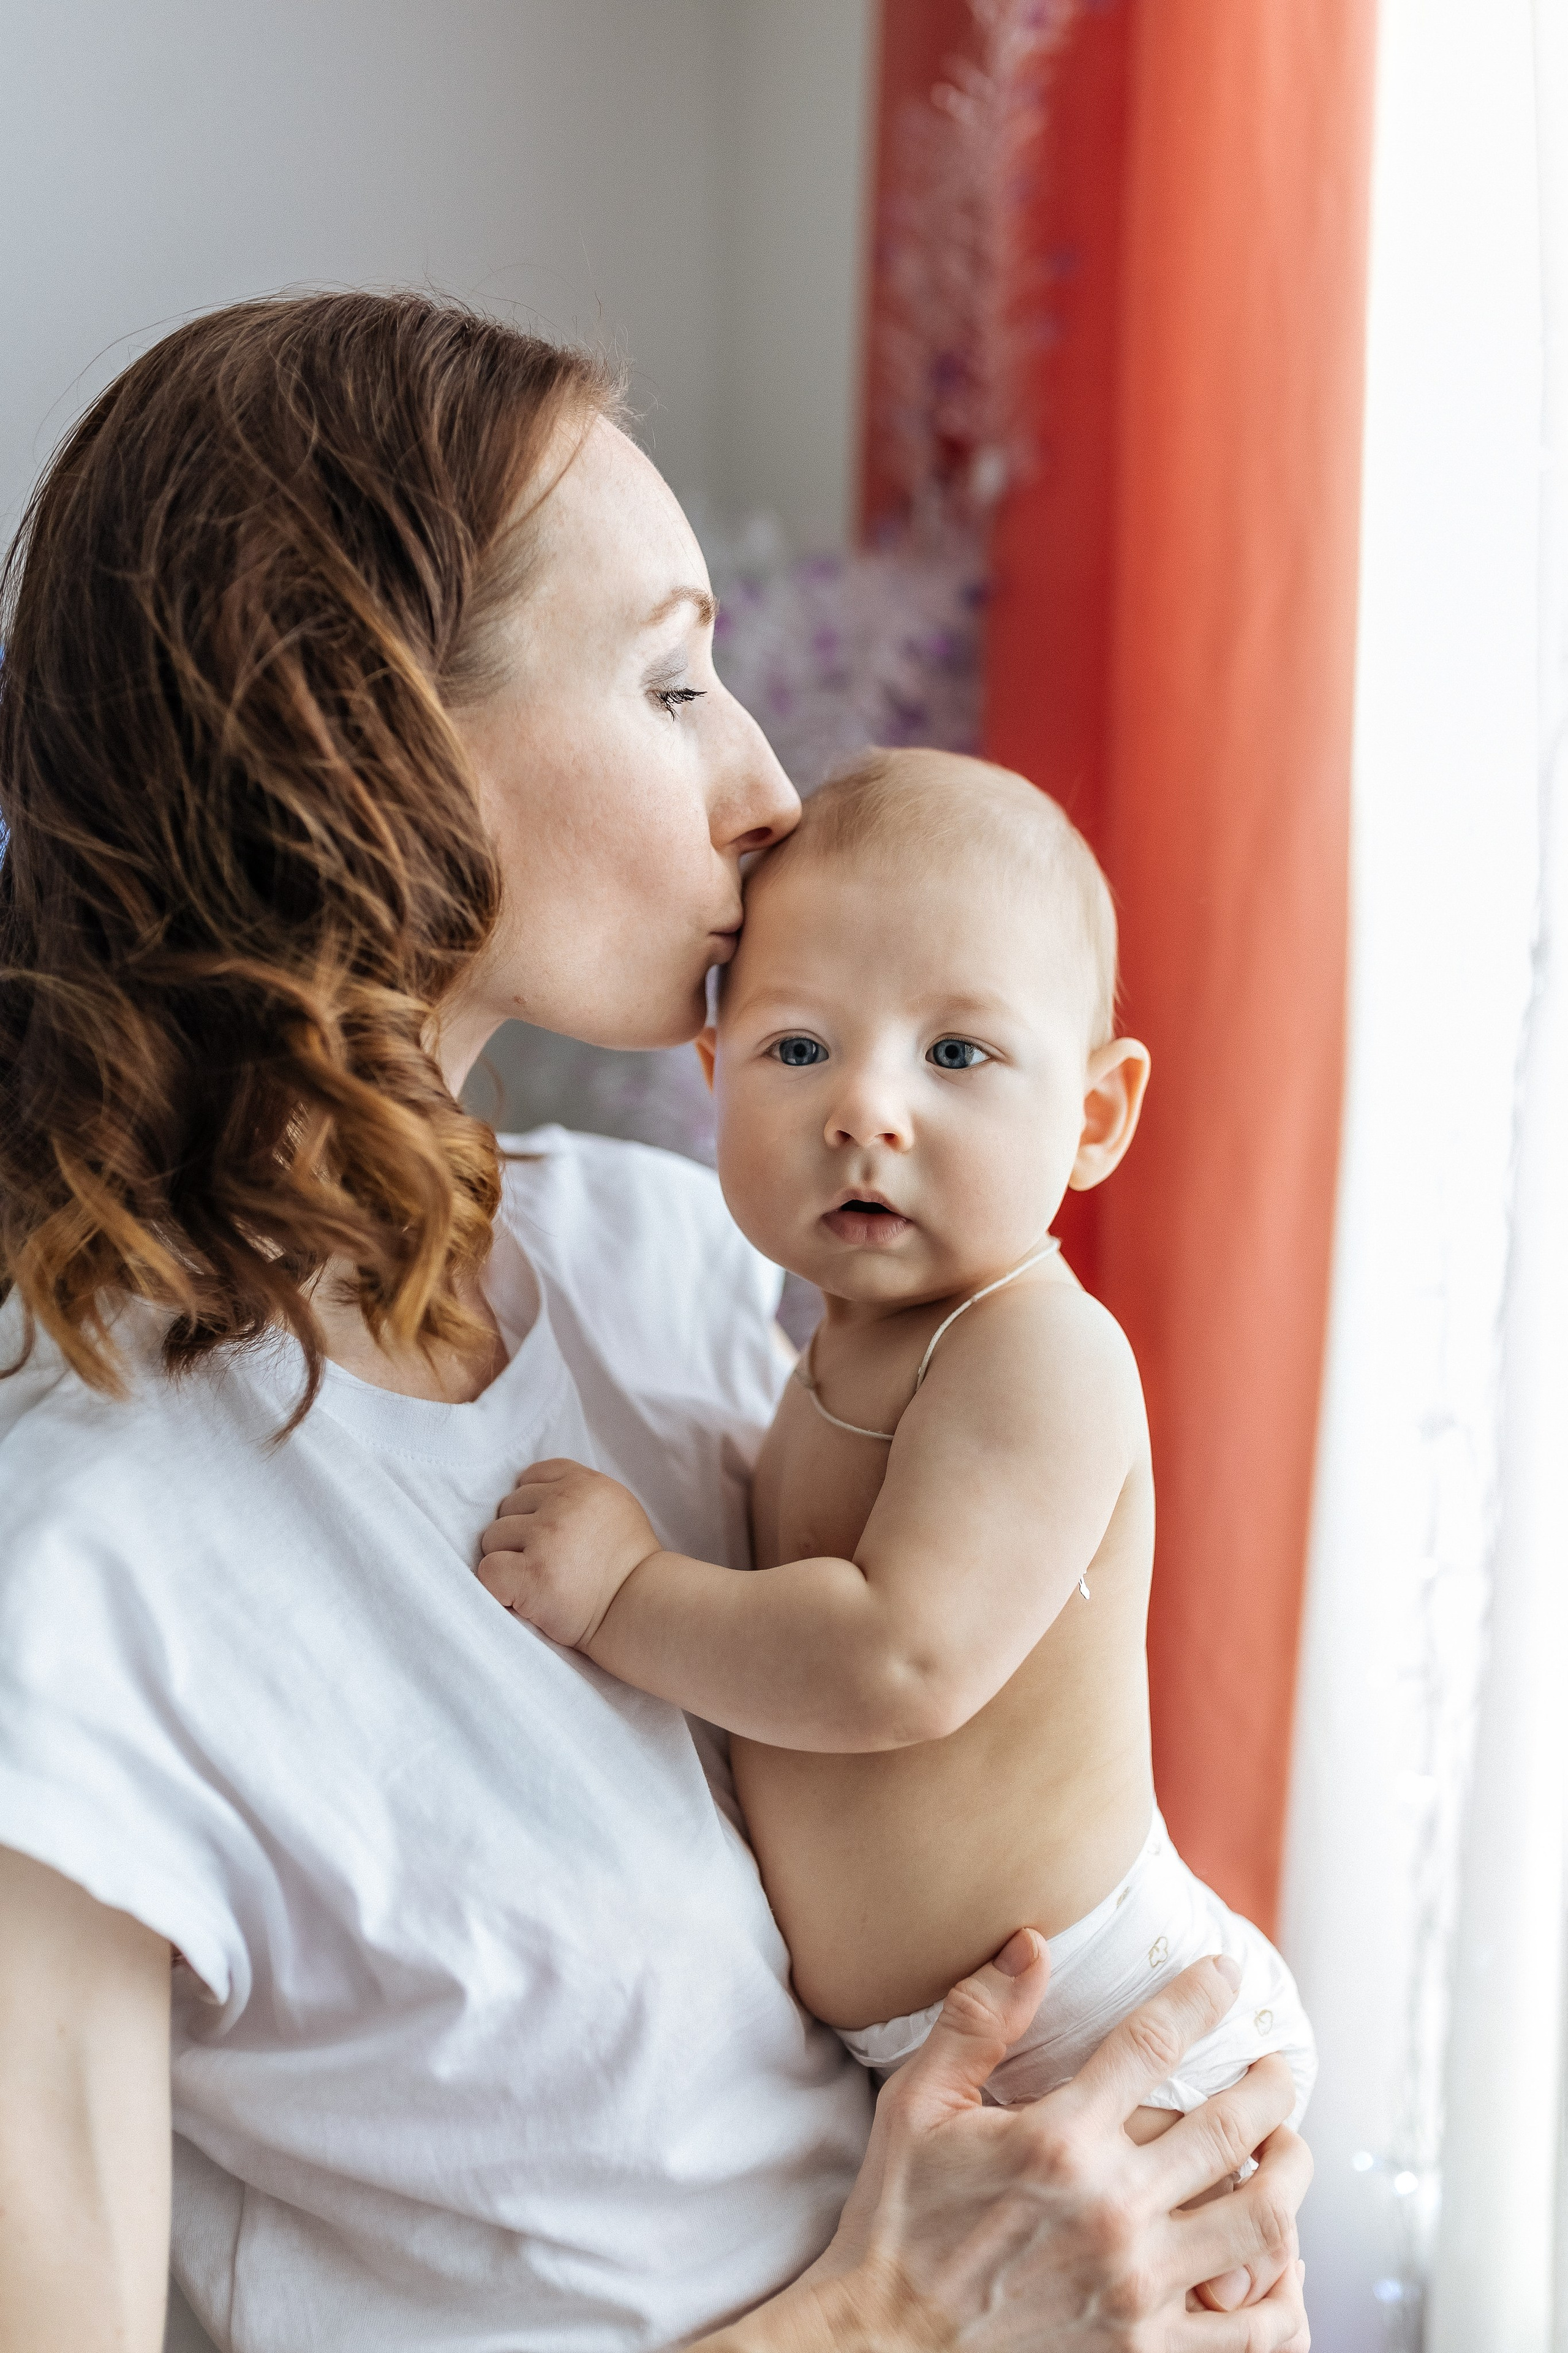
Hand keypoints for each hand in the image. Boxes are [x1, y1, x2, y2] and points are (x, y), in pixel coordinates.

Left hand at [477, 1460, 660, 1649]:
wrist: (643, 1611)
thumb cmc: (628, 1567)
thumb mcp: (615, 1508)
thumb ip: (578, 1493)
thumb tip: (534, 1494)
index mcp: (585, 1484)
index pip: (531, 1477)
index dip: (532, 1506)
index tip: (547, 1532)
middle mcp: (564, 1503)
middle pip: (507, 1507)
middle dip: (519, 1535)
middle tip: (548, 1563)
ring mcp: (546, 1537)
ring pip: (492, 1537)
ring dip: (508, 1560)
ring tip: (539, 1581)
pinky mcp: (531, 1573)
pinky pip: (488, 1571)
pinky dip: (499, 1587)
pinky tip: (523, 1597)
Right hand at [708, 1939, 1310, 2349]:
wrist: (886, 2346)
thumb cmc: (899, 2219)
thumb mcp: (917, 2107)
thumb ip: (977, 2020)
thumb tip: (1030, 1940)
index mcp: (1057, 2140)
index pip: (1153, 2044)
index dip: (1199, 1998)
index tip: (1226, 1974)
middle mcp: (1109, 2210)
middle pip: (1230, 2129)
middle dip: (1269, 2085)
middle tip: (1276, 2065)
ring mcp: (1136, 2288)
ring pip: (1260, 2221)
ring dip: (1291, 2175)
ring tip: (1289, 2150)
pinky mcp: (1145, 2351)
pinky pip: (1250, 2327)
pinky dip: (1281, 2290)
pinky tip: (1280, 2256)